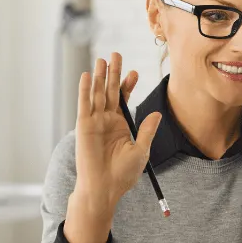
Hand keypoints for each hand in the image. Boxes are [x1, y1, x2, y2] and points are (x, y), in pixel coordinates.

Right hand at [67, 52, 160, 242]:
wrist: (105, 188)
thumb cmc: (123, 174)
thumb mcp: (141, 150)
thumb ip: (147, 130)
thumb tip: (157, 113)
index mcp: (121, 125)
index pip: (124, 99)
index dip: (128, 84)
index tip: (135, 72)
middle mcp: (107, 120)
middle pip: (110, 91)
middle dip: (114, 73)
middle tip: (117, 54)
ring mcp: (95, 122)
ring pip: (98, 94)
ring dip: (100, 76)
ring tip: (102, 59)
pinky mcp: (84, 126)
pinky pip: (85, 104)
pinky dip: (86, 89)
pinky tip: (88, 75)